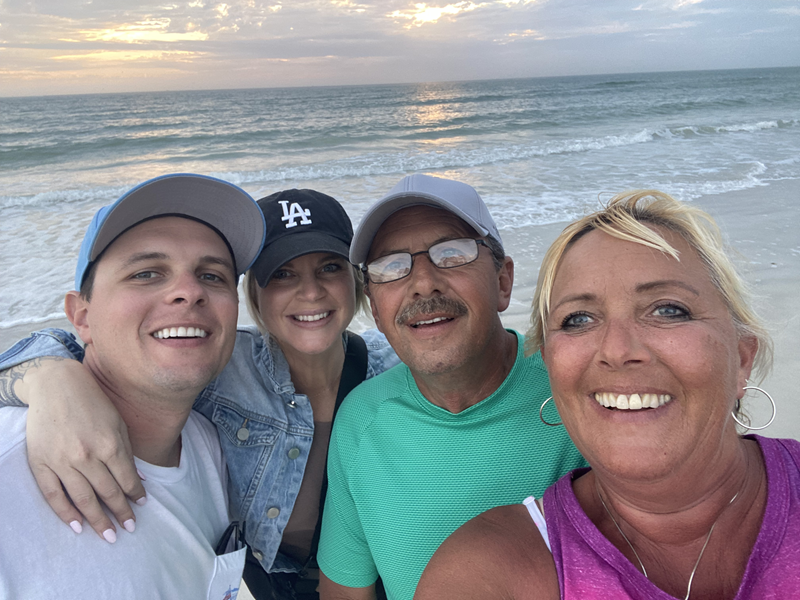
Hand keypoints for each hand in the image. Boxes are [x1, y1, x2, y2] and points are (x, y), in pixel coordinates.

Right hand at [22, 359, 145, 541]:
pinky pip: (54, 495)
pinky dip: (66, 513)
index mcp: (110, 444)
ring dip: (98, 521)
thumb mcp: (118, 423)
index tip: (141, 505)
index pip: (126, 480)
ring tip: (110, 535)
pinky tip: (78, 527)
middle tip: (130, 528)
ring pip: (83, 499)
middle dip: (121, 514)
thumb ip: (127, 452)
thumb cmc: (93, 403)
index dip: (135, 495)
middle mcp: (87, 456)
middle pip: (107, 494)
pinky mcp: (41, 463)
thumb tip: (138, 480)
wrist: (56, 386)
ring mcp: (62, 461)